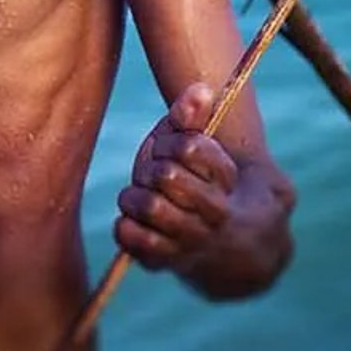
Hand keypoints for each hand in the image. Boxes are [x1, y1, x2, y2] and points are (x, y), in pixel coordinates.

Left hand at [114, 83, 237, 272]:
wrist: (218, 246)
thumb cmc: (197, 182)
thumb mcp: (197, 147)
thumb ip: (194, 117)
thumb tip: (200, 89)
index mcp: (225, 181)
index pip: (190, 146)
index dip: (170, 142)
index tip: (167, 148)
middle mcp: (214, 215)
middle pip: (167, 176)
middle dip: (150, 167)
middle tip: (150, 172)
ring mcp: (192, 242)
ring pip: (151, 207)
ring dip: (134, 195)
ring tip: (138, 195)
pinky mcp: (166, 262)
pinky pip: (135, 240)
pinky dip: (125, 225)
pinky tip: (132, 219)